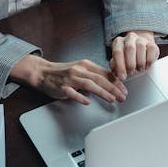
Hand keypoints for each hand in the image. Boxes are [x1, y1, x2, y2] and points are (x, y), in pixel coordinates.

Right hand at [10, 55, 126, 104]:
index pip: (104, 73)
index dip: (116, 81)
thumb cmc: (63, 72)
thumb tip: (111, 82)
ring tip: (112, 99)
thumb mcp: (81, 69)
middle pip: (99, 79)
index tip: (124, 89)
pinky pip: (72, 92)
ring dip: (102, 92)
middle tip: (122, 96)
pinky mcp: (62, 87)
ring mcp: (70, 78)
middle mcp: (79, 70)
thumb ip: (94, 74)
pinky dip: (80, 97)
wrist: (43, 72)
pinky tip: (87, 102)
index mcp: (85, 64)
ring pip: (89, 84)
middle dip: (113, 88)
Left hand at [110, 31, 159, 80]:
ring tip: (139, 69)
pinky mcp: (152, 43)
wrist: (141, 48)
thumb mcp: (119, 61)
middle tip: (131, 73)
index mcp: (119, 42)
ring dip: (140, 62)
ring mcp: (141, 39)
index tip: (122, 77)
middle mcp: (129, 38)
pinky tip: (146, 66)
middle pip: (129, 48)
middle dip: (130, 64)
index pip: (117, 52)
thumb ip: (115, 66)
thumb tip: (115, 72)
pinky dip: (149, 61)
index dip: (120, 66)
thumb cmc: (127, 57)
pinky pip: (151, 50)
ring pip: (141, 47)